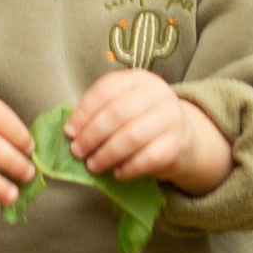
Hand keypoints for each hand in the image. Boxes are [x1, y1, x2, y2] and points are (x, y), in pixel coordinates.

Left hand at [66, 66, 234, 196]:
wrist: (182, 136)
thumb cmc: (142, 121)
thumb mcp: (123, 107)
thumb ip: (99, 114)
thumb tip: (70, 132)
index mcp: (139, 79)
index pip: (106, 91)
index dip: (83, 112)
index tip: (69, 132)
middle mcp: (158, 94)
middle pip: (117, 113)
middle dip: (92, 135)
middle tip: (77, 152)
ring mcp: (171, 118)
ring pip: (132, 137)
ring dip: (107, 154)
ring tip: (93, 165)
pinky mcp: (178, 144)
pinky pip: (148, 158)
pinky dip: (128, 168)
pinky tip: (117, 173)